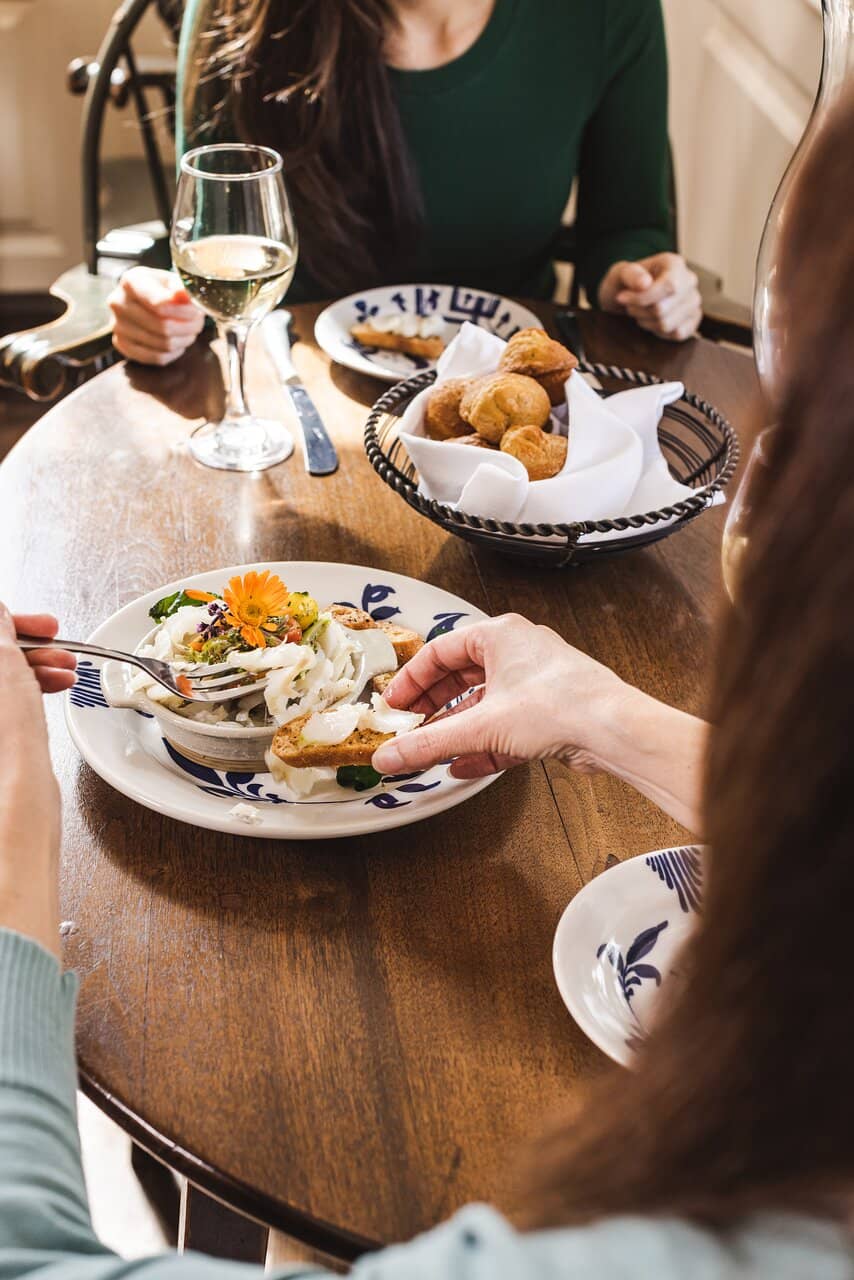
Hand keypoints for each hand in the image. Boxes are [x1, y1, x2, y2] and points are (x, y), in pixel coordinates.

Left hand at [0, 604, 65, 956]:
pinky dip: (19, 698)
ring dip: (23, 671)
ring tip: (63, 672)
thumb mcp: (10, 699)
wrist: (9, 860)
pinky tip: (45, 697)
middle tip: (56, 646)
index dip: (5, 627)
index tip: (36, 623)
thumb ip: (1, 649)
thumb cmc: (7, 797)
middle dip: (18, 649)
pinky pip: (1, 715)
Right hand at [109, 267, 204, 365]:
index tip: (196, 310)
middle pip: (163, 326)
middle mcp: (119, 303)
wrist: (142, 300)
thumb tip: (186, 296)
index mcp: (131, 282)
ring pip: (163, 344)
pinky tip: (177, 341)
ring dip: (184, 339)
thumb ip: (181, 288)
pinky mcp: (122, 345)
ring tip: (189, 330)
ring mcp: (118, 326)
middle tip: (197, 322)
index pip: (160, 304)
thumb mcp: (171, 281)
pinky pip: (157, 358)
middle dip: (188, 326)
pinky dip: (173, 352)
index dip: (184, 311)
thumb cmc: (160, 289)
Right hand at [372, 614, 625, 779]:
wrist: (614, 729)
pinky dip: (483, 745)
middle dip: (433, 706)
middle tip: (410, 726)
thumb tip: (390, 756)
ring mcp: (535, 683)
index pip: (439, 651)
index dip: (411, 679)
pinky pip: (505, 726)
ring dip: (457, 728)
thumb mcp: (482, 725)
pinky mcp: (548, 712)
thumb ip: (430, 742)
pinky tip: (464, 765)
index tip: (394, 704)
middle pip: (460, 677)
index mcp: (500, 636)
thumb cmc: (563, 704)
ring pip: (483, 704)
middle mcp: (518, 653)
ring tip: (433, 748)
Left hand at [598, 252, 701, 341]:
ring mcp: (694, 301)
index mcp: (675, 263)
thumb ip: (630, 275)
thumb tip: (645, 283)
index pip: (669, 285)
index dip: (643, 298)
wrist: (630, 294)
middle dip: (640, 311)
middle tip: (630, 306)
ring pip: (668, 324)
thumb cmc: (626, 282)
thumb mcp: (620, 273)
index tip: (621, 298)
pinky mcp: (693, 319)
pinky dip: (659, 332)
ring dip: (646, 322)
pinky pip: (677, 334)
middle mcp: (690, 281)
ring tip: (640, 312)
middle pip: (663, 309)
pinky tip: (651, 322)